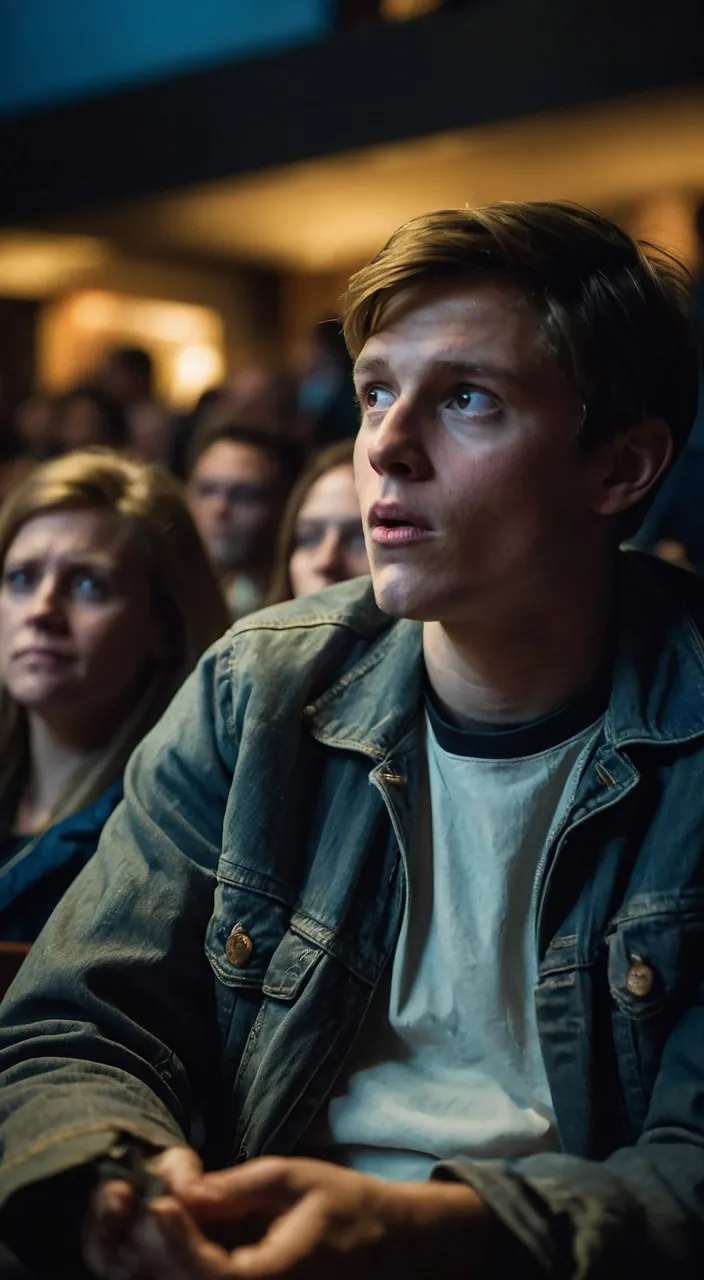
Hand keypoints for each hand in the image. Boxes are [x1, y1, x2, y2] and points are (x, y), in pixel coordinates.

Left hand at [85, 1152, 496, 1278]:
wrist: (387, 1249)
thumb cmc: (345, 1208)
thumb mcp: (294, 1182)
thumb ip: (235, 1189)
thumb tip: (178, 1189)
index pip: (209, 1277)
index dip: (176, 1241)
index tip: (162, 1197)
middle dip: (141, 1245)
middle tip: (123, 1195)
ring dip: (138, 1253)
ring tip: (122, 1204)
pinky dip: (159, 1260)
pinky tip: (149, 1222)